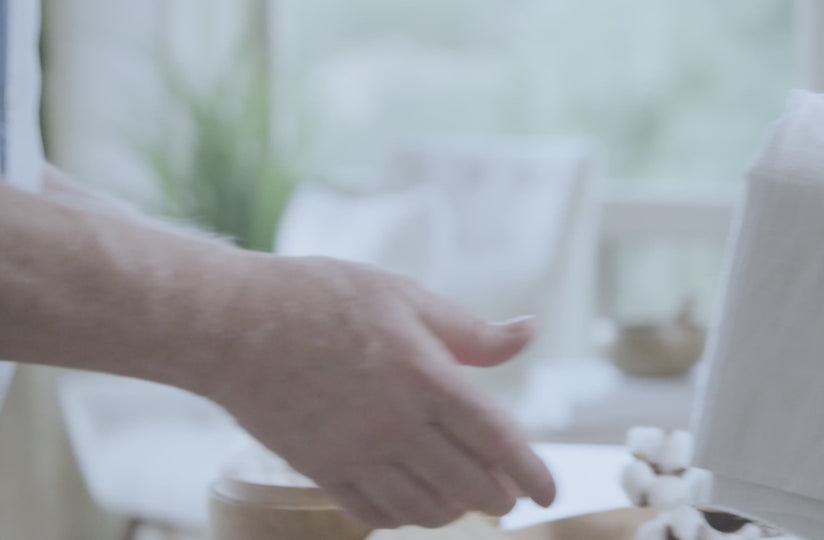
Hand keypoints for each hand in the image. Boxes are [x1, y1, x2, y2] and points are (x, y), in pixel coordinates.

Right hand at [206, 254, 554, 528]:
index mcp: (426, 376)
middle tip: (510, 495)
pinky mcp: (320, 469)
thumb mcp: (404, 297)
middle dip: (499, 497)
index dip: (531, 471)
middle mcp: (396, 424)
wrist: (231, 325)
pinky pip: (375, 513)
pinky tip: (414, 502)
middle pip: (468, 483)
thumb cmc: (321, 298)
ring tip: (466, 498)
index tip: (549, 493)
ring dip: (456, 509)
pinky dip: (405, 516)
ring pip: (425, 507)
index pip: (496, 439)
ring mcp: (356, 453)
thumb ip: (471, 331)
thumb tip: (529, 334)